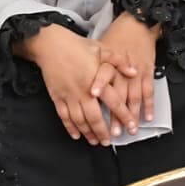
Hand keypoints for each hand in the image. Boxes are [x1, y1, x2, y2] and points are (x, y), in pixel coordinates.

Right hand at [15, 25, 136, 145]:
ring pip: (80, 120)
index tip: (131, 126)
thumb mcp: (102, 49)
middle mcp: (83, 91)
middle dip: (104, 132)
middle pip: (95, 117)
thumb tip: (134, 72)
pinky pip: (64, 116)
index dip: (124, 115)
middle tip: (110, 141)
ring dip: (88, 133)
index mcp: (96, 80)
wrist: (50, 44)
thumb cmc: (77, 46)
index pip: (114, 102)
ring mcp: (69, 96)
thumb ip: (119, 61)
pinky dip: (70, 128)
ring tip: (96, 141)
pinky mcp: (57, 97)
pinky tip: (76, 135)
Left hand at [94, 13, 160, 134]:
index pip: (104, 72)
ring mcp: (137, 71)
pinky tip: (148, 117)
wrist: (138, 24)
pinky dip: (149, 105)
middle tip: (112, 132)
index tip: (94, 96)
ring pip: (134, 96)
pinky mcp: (148, 72)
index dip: (99, 83)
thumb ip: (91, 66)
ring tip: (129, 130)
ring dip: (132, 115)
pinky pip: (149, 91)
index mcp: (108, 61)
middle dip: (116, 115)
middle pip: (119, 94)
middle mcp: (122, 69)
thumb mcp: (100, 46)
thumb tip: (81, 83)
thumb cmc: (116, 36)